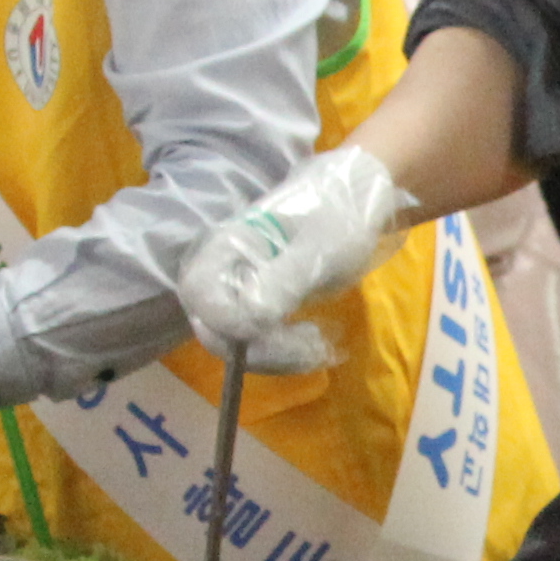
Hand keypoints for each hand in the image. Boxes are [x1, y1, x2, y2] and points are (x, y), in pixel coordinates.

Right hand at [178, 145, 409, 350]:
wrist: (358, 204)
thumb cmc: (337, 215)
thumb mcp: (317, 248)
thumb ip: (282, 280)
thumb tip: (252, 317)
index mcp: (226, 245)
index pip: (201, 294)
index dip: (227, 321)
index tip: (268, 328)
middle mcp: (223, 271)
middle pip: (215, 326)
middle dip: (260, 348)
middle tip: (310, 346)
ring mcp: (240, 291)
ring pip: (237, 341)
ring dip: (277, 356)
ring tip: (320, 346)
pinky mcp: (260, 307)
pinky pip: (259, 342)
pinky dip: (285, 353)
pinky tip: (317, 345)